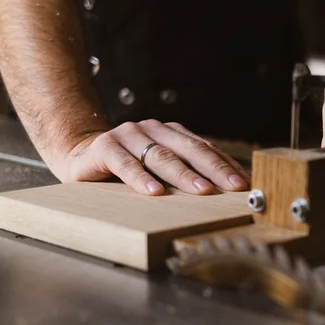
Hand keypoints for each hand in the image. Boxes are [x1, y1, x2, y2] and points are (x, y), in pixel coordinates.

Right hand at [59, 120, 251, 195]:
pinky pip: (125, 163)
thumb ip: (186, 175)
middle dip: (214, 169)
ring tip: (203, 191)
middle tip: (233, 187)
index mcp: (172, 133)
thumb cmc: (127, 170)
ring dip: (184, 175)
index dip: (226, 166)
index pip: (205, 149)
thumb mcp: (160, 171)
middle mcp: (154, 130)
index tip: (245, 184)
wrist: (79, 157)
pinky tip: (154, 192)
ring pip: (161, 156)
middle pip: (190, 150)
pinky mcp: (105, 147)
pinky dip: (140, 178)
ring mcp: (129, 135)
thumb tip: (225, 194)